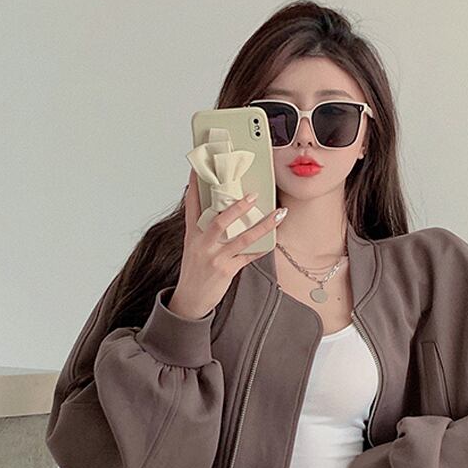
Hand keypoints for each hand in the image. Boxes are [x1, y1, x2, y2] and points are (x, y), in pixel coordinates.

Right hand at [171, 168, 287, 318]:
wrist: (190, 299)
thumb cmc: (195, 270)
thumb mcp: (194, 246)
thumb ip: (204, 228)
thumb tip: (221, 209)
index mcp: (192, 234)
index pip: (192, 205)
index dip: (194, 185)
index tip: (198, 168)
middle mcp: (202, 244)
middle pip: (220, 221)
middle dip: (237, 207)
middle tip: (254, 195)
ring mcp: (215, 258)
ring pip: (241, 238)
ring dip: (262, 225)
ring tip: (277, 214)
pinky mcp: (226, 270)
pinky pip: (248, 256)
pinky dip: (261, 248)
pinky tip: (272, 240)